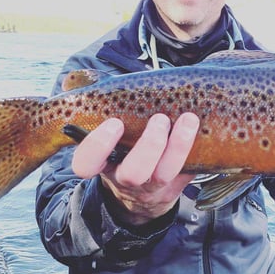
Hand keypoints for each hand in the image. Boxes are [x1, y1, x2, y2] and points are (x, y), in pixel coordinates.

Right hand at [72, 113, 199, 224]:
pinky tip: (203, 127)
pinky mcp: (178, 184)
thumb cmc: (121, 146)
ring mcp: (153, 185)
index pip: (86, 164)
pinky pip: (190, 172)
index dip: (98, 146)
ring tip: (188, 119)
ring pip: (165, 174)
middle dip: (149, 146)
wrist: (144, 192)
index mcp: (103, 164)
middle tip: (159, 119)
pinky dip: (197, 150)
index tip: (114, 122)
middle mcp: (126, 178)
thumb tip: (71, 80)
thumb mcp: (105, 133)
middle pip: (134, 172)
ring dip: (178, 146)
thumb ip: (94, 106)